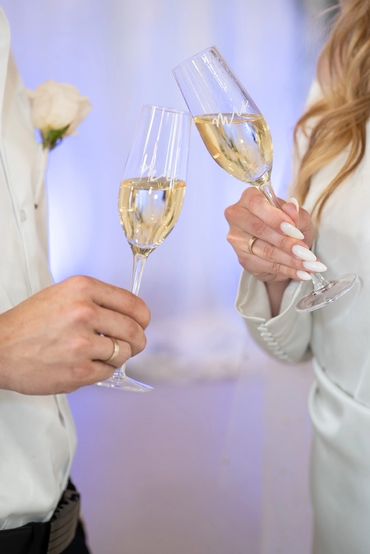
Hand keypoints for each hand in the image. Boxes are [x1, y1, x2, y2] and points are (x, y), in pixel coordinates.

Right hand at [0, 276, 150, 394]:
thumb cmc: (28, 323)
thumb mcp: (62, 294)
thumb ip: (96, 300)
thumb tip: (129, 313)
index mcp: (83, 289)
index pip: (133, 303)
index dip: (142, 317)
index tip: (142, 323)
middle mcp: (85, 312)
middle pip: (135, 330)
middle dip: (137, 340)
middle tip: (132, 344)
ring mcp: (83, 343)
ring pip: (124, 353)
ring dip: (118, 356)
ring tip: (101, 354)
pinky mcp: (79, 370)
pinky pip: (108, 372)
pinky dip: (102, 370)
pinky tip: (86, 364)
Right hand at [225, 187, 319, 283]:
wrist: (283, 247)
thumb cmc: (290, 226)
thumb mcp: (299, 217)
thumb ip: (296, 213)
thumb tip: (292, 207)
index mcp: (250, 198)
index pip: (257, 204)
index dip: (276, 218)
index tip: (295, 231)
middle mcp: (238, 216)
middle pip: (258, 229)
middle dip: (285, 243)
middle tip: (307, 253)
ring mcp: (237, 239)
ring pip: (264, 250)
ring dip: (290, 260)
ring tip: (310, 265)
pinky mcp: (242, 258)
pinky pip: (265, 265)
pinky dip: (286, 270)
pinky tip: (302, 273)